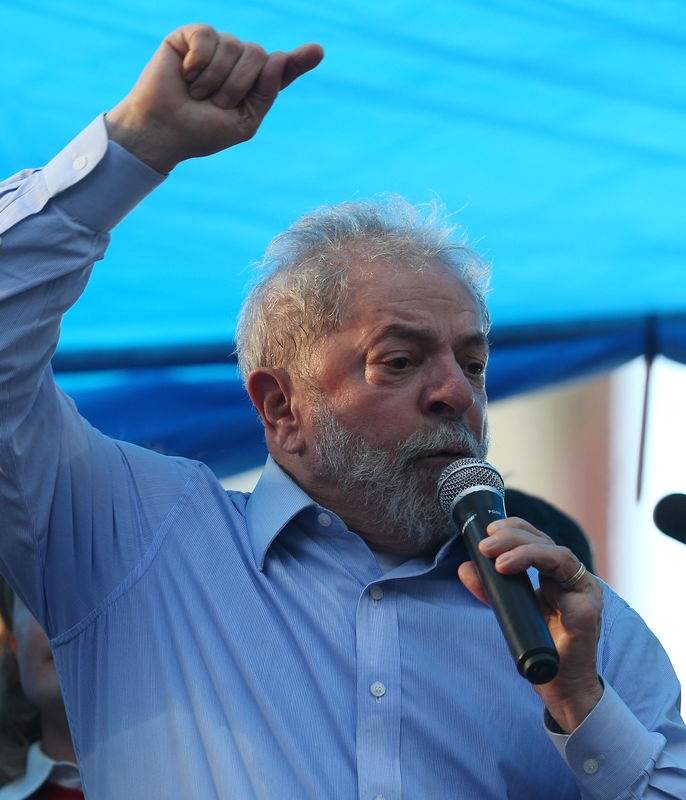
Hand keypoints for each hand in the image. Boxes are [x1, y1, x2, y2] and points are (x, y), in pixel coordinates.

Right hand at [105, 24, 322, 172]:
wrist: (163, 131)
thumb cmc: (202, 132)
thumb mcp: (244, 122)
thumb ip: (266, 93)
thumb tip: (277, 55)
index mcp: (255, 86)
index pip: (282, 68)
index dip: (300, 60)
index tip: (317, 51)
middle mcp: (239, 62)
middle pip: (259, 55)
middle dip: (238, 85)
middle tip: (215, 104)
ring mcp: (216, 47)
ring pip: (234, 45)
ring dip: (215, 79)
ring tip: (197, 94)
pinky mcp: (191, 37)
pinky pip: (208, 36)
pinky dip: (198, 61)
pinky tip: (186, 73)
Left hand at [458, 516, 603, 732]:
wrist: (562, 687)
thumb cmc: (540, 646)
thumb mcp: (510, 611)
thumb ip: (491, 589)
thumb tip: (465, 567)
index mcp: (556, 574)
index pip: (538, 539)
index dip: (515, 528)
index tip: (490, 529)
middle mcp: (573, 579)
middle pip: (546, 543)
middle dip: (513, 539)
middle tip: (485, 546)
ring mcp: (584, 595)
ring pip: (561, 557)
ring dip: (528, 554)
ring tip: (500, 562)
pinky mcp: (589, 617)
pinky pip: (576, 597)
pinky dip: (555, 590)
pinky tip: (538, 590)